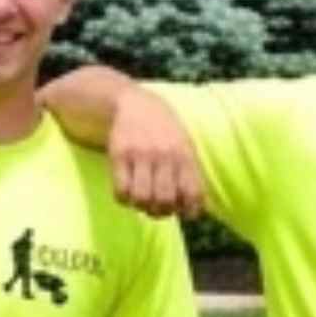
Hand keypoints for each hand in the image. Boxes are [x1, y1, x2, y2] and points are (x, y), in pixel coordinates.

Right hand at [103, 90, 208, 219]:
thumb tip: (196, 210)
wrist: (136, 104)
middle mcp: (165, 155)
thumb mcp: (185, 147)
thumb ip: (192, 175)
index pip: (192, 194)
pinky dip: (124, 199)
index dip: (188, 210)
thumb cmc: (165, 132)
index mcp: (185, 156)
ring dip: (141, 206)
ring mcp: (141, 155)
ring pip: (141, 198)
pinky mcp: (120, 155)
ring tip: (141, 200)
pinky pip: (121, 190)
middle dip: (160, 212)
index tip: (180, 210)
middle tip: (156, 207)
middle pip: (164, 200)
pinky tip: (127, 192)